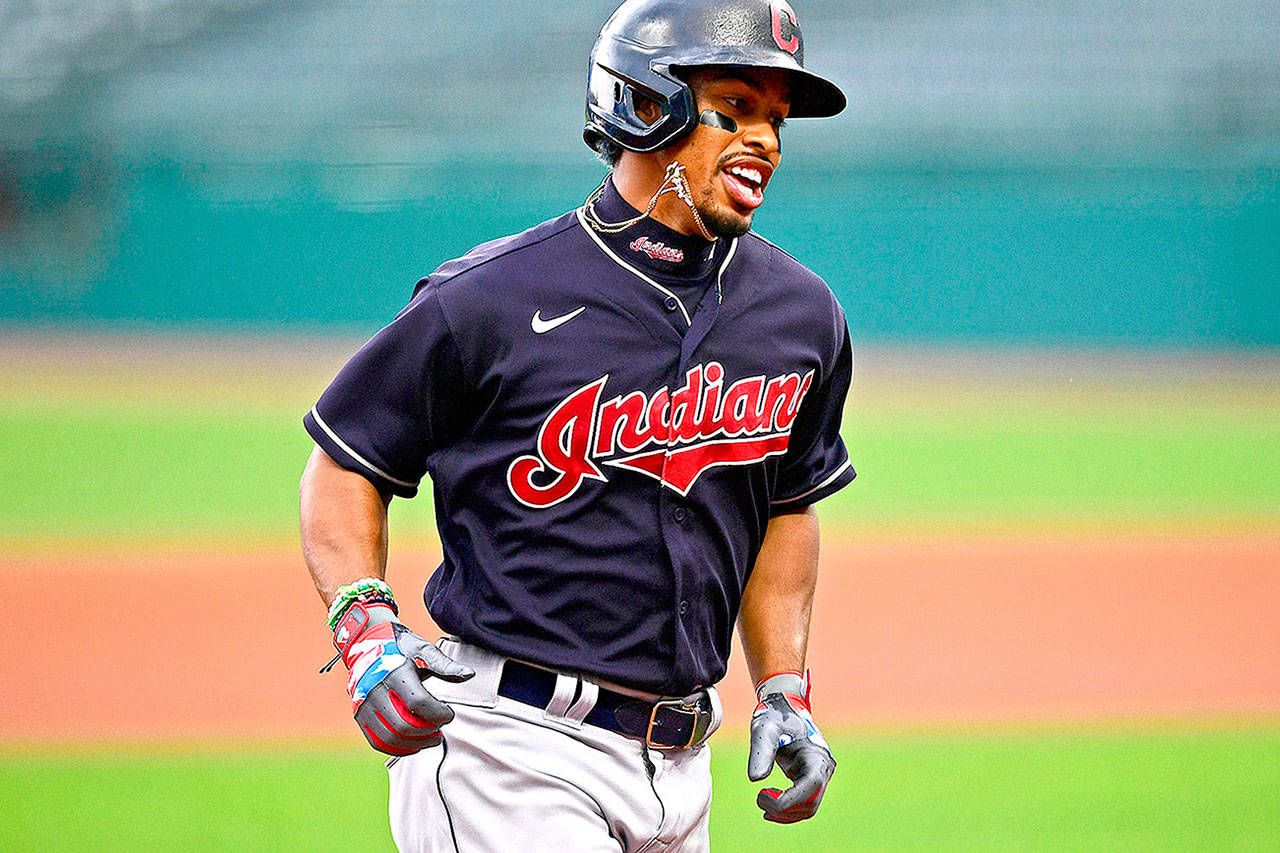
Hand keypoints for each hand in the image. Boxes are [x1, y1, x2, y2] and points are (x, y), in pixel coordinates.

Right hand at [333, 600, 474, 754]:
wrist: (367, 643)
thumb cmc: (400, 647)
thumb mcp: (423, 650)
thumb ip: (445, 665)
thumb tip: (470, 674)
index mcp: (393, 672)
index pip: (418, 702)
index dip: (438, 713)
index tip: (449, 713)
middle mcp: (374, 690)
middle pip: (403, 725)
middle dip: (428, 731)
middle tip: (441, 728)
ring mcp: (364, 705)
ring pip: (390, 738)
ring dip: (415, 743)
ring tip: (431, 737)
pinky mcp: (359, 715)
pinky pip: (378, 741)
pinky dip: (398, 747)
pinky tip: (414, 742)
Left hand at [747, 671, 835, 822]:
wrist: (783, 708)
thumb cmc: (774, 716)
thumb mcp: (764, 730)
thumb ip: (761, 752)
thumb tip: (755, 780)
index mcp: (817, 754)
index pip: (811, 786)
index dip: (789, 799)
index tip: (762, 797)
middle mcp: (824, 767)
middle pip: (810, 802)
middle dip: (784, 808)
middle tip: (759, 799)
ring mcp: (820, 774)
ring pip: (808, 807)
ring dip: (786, 812)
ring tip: (762, 803)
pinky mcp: (811, 779)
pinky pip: (804, 802)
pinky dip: (787, 808)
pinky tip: (768, 806)